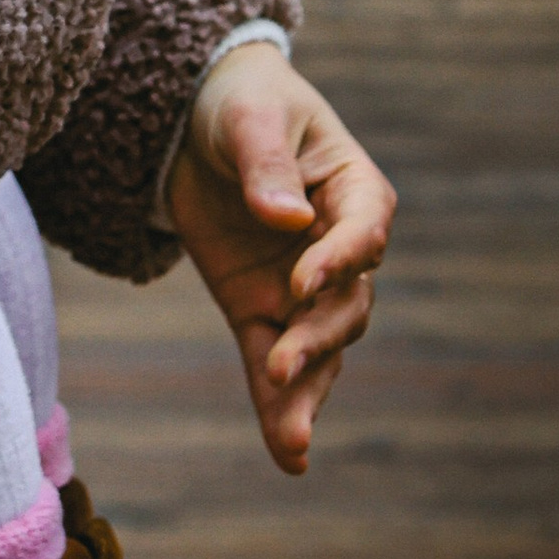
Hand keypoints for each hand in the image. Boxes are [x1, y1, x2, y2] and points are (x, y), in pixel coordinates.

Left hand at [165, 44, 393, 476]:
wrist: (195, 114)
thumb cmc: (239, 101)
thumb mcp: (248, 117)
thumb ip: (265, 164)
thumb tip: (285, 218)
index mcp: (353, 190)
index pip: (364, 233)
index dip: (338, 262)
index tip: (299, 283)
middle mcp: (338, 248)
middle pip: (345, 304)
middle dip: (316, 338)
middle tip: (280, 365)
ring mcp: (300, 285)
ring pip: (318, 348)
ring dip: (306, 391)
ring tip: (293, 440)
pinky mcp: (259, 307)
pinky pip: (271, 361)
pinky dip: (276, 404)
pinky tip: (289, 457)